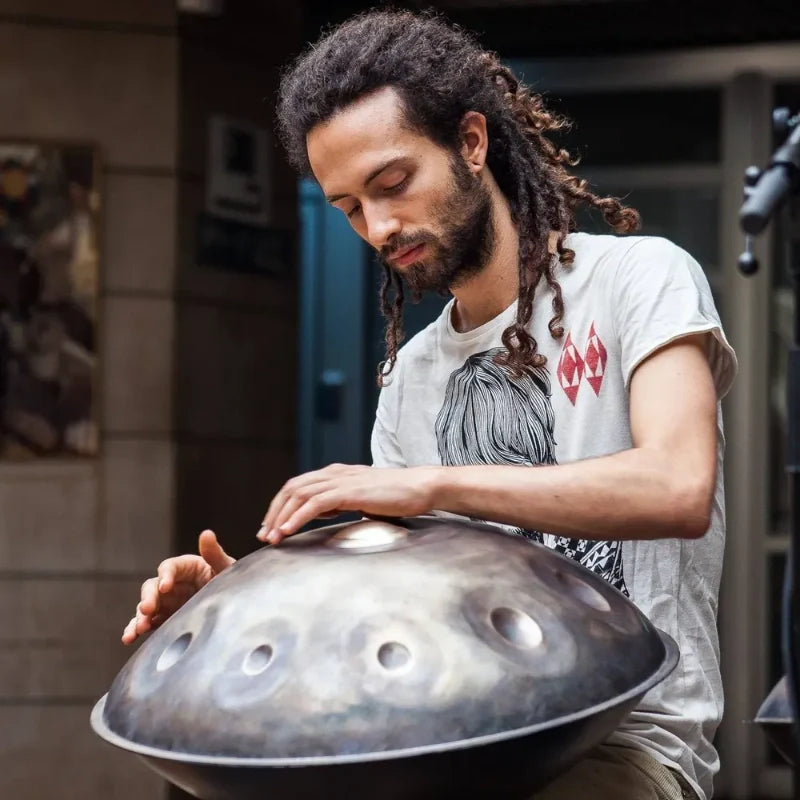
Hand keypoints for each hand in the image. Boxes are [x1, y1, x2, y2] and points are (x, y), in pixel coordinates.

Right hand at [121, 530, 234, 644]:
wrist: (235, 606)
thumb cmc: (230, 582)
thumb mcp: (225, 568)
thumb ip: (215, 554)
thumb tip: (207, 533)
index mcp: (186, 567)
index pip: (170, 567)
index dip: (166, 575)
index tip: (165, 586)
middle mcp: (172, 584)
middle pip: (152, 587)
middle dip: (148, 597)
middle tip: (147, 609)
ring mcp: (166, 602)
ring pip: (146, 606)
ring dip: (139, 617)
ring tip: (138, 629)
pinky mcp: (164, 619)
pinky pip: (147, 623)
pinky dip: (136, 629)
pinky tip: (129, 638)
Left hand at [258, 464, 438, 544]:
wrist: (420, 487)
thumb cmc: (397, 496)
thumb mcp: (362, 498)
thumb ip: (341, 502)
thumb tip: (324, 513)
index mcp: (336, 474)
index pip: (298, 486)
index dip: (280, 506)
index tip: (272, 527)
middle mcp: (334, 473)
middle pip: (292, 489)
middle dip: (274, 512)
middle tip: (264, 536)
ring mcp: (341, 480)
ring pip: (299, 495)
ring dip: (281, 517)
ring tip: (272, 538)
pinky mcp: (349, 491)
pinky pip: (315, 503)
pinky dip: (298, 517)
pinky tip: (288, 531)